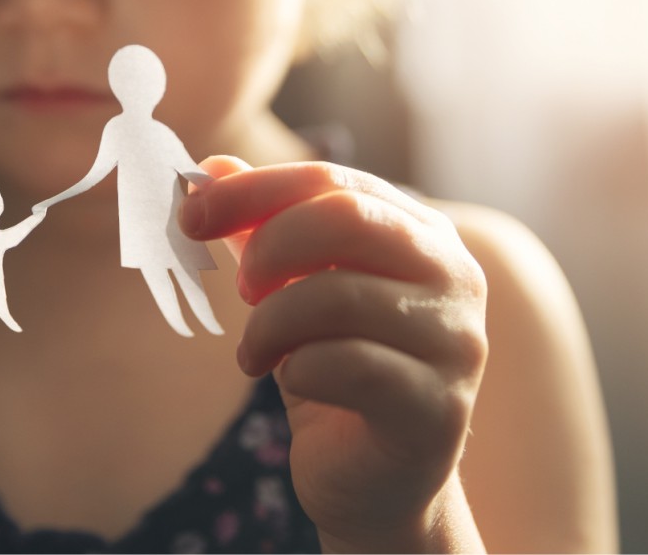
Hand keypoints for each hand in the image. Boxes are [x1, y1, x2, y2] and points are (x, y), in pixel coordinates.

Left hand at [181, 156, 487, 551]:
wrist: (373, 478)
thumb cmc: (334, 370)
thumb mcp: (291, 289)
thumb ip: (259, 227)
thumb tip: (210, 170)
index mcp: (421, 232)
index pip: (333, 180)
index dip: (253, 189)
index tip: (191, 213)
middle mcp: (454, 275)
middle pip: (347, 217)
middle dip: (270, 246)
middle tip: (242, 287)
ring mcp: (456, 342)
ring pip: (339, 295)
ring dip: (271, 324)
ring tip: (255, 352)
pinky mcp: (438, 409)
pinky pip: (347, 366)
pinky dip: (296, 369)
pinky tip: (290, 381)